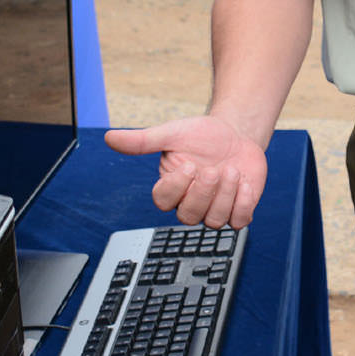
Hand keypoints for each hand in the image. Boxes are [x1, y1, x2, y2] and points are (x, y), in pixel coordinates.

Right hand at [105, 114, 268, 227]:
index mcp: (171, 187)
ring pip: (214, 221)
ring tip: (232, 170)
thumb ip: (143, 140)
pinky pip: (239, 222)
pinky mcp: (237, 211)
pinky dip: (243, 203)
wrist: (237, 133)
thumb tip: (109, 138)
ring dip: (225, 194)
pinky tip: (245, 182)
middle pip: (188, 216)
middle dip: (203, 193)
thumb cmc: (202, 135)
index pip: (163, 201)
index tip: (188, 165)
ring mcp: (214, 209)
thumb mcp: (173, 133)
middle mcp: (191, 203)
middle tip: (213, 169)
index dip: (176, 187)